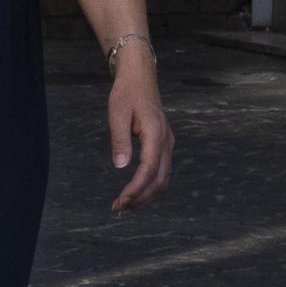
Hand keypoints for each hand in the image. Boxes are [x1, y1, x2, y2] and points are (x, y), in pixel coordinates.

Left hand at [108, 49, 172, 211]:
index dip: (136, 187)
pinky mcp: (164, 145)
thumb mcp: (117, 114)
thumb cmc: (127, 94)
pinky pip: (161, 170)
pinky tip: (137, 191)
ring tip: (126, 205)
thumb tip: (121, 166)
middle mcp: (166, 141)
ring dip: (147, 194)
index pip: (149, 168)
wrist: (140, 79)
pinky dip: (150, 185)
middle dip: (142, 197)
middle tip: (120, 208)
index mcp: (155, 133)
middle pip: (160, 179)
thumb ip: (119, 139)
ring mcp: (168, 143)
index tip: (122, 200)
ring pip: (163, 177)